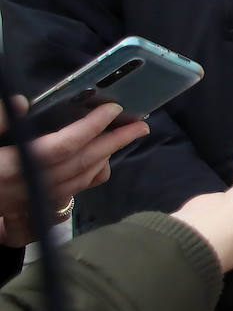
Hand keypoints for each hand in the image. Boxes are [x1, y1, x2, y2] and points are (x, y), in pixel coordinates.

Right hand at [0, 98, 149, 246]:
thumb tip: (24, 102)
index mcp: (11, 168)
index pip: (61, 146)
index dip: (89, 126)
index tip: (113, 107)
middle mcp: (25, 188)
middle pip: (79, 163)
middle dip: (113, 141)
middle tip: (142, 123)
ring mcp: (29, 202)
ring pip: (79, 180)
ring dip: (107, 156)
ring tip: (127, 137)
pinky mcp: (29, 208)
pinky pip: (70, 194)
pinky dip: (90, 177)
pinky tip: (102, 164)